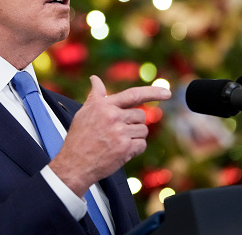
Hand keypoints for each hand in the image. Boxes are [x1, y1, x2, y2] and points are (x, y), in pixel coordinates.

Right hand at [48, 75, 171, 196]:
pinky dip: (134, 149)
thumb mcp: (84, 112)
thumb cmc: (79, 138)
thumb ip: (95, 95)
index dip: (152, 92)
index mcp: (103, 105)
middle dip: (134, 124)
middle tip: (118, 133)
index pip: (133, 94)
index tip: (167, 93)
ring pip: (143, 130)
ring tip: (117, 142)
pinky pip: (142, 144)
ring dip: (134, 137)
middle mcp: (112, 116)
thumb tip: (95, 79)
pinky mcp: (125, 147)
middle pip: (141, 115)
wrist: (74, 163)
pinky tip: (120, 151)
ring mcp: (120, 131)